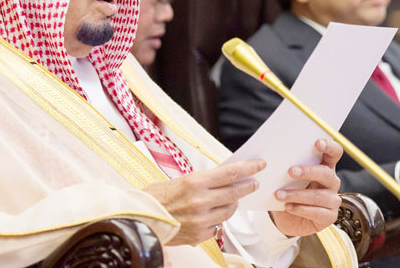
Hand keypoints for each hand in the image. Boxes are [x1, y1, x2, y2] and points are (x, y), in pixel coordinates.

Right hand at [143, 159, 264, 245]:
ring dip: (233, 203)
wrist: (139, 219)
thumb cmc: (158, 197)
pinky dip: (218, 219)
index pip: (230, 173)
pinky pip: (218, 226)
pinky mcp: (199, 236)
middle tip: (254, 182)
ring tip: (231, 198)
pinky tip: (212, 214)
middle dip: (248, 186)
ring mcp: (200, 220)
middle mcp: (200, 201)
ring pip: (229, 210)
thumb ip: (205, 180)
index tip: (259, 165)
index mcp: (195, 182)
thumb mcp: (181, 180)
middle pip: (235, 192)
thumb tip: (227, 176)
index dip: (248, 168)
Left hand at [270, 139, 342, 236]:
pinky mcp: (329, 217)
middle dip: (307, 171)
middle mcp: (331, 182)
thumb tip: (269, 156)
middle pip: (326, 173)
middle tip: (290, 171)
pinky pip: (317, 212)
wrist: (287, 219)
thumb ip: (285, 167)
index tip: (317, 143)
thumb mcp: (285, 178)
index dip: (329, 146)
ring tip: (279, 195)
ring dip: (297, 194)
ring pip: (318, 196)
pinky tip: (288, 207)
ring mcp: (332, 200)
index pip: (335, 152)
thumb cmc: (288, 192)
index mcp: (324, 167)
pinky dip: (300, 209)